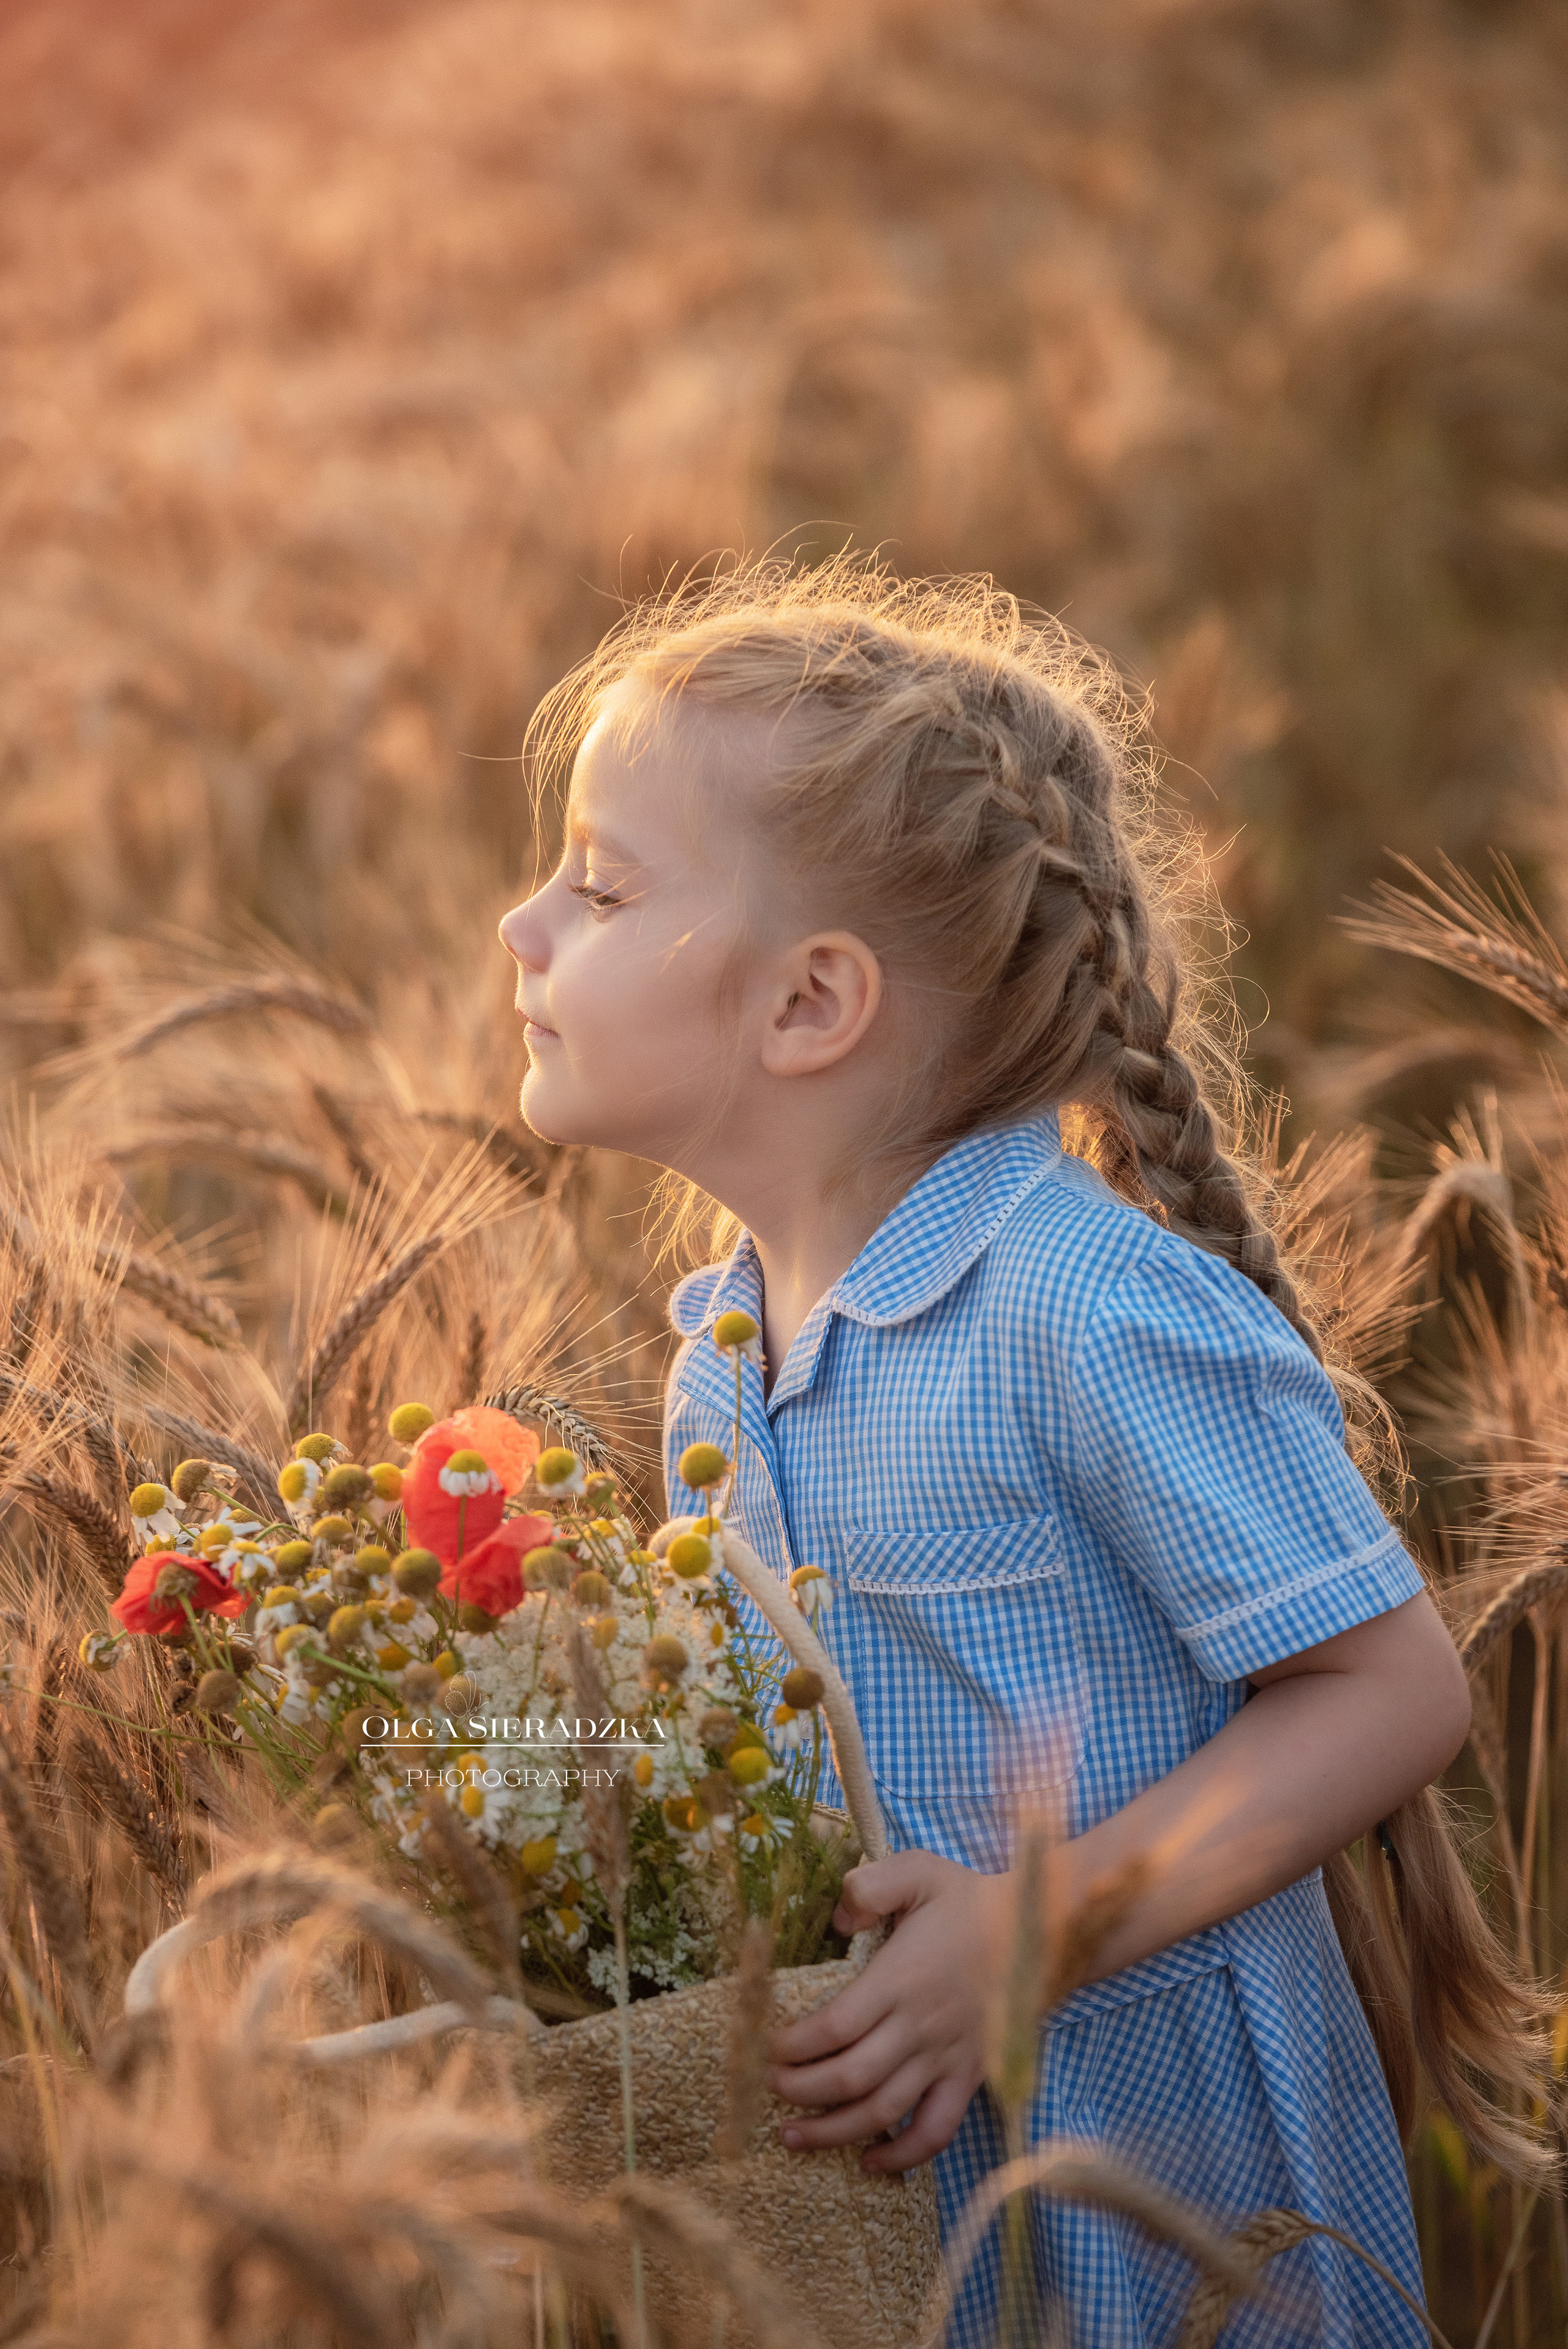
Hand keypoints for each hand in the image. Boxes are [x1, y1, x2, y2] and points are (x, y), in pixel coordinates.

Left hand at [763, 1848, 1014, 2173]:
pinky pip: (937, 2131)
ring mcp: (946, 2058)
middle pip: (851, 2077)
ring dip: (834, 2131)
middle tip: (768, 2087)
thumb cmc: (968, 1901)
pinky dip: (902, 2156)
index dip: (795, 2046)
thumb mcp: (917, 1870)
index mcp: (901, 1978)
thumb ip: (870, 1887)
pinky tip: (869, 2161)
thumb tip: (836, 1920)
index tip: (768, 2047)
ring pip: (885, 2112)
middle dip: (801, 2090)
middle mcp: (921, 2026)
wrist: (1039, 1932)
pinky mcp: (969, 2078)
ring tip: (793, 2136)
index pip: (836, 2026)